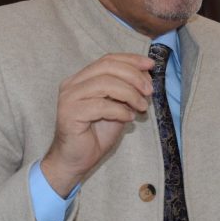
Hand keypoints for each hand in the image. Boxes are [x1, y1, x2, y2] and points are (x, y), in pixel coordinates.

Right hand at [41, 53, 153, 195]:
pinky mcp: (69, 113)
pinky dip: (120, 110)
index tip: (151, 65)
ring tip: (142, 107)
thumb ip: (128, 91)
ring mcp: (69, 98)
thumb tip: (147, 77)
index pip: (108, 59)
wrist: (76, 161)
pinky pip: (101, 106)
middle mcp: (72, 84)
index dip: (131, 60)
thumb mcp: (118, 107)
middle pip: (107, 67)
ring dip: (130, 93)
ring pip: (105, 84)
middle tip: (150, 90)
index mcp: (82, 78)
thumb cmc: (96, 134)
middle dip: (133, 76)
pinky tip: (129, 118)